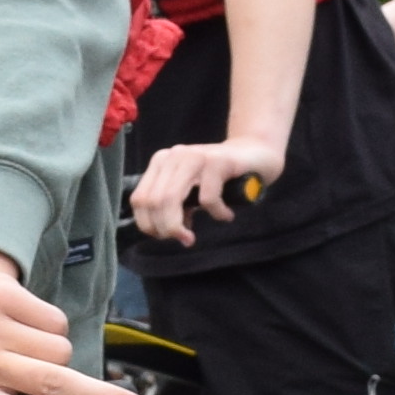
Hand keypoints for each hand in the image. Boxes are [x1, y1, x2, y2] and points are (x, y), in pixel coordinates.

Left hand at [124, 137, 280, 247]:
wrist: (255, 154)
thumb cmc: (221, 177)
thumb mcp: (191, 191)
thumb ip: (174, 206)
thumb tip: (164, 231)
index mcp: (162, 162)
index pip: (140, 199)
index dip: (147, 224)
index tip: (164, 237)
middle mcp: (174, 156)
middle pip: (154, 201)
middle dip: (164, 228)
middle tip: (182, 240)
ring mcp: (195, 156)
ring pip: (171, 198)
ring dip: (178, 226)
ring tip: (192, 237)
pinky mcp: (218, 161)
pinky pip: (208, 198)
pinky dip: (216, 214)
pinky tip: (226, 215)